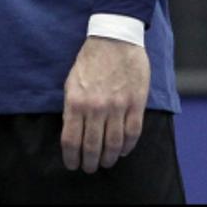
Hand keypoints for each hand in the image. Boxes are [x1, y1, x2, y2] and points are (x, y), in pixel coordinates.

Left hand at [61, 36, 149, 172]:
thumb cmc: (90, 60)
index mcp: (76, 101)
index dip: (71, 157)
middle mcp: (96, 107)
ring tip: (105, 163)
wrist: (114, 38)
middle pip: (92, 146)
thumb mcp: (71, 82)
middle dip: (89, 162)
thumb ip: (72, 107)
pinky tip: (122, 151)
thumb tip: (72, 131)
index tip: (72, 164)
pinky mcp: (135, 103)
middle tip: (89, 168)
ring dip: (108, 158)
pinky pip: (133, 133)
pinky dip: (127, 146)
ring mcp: (117, 106)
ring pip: (113, 143)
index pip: (71, 140)